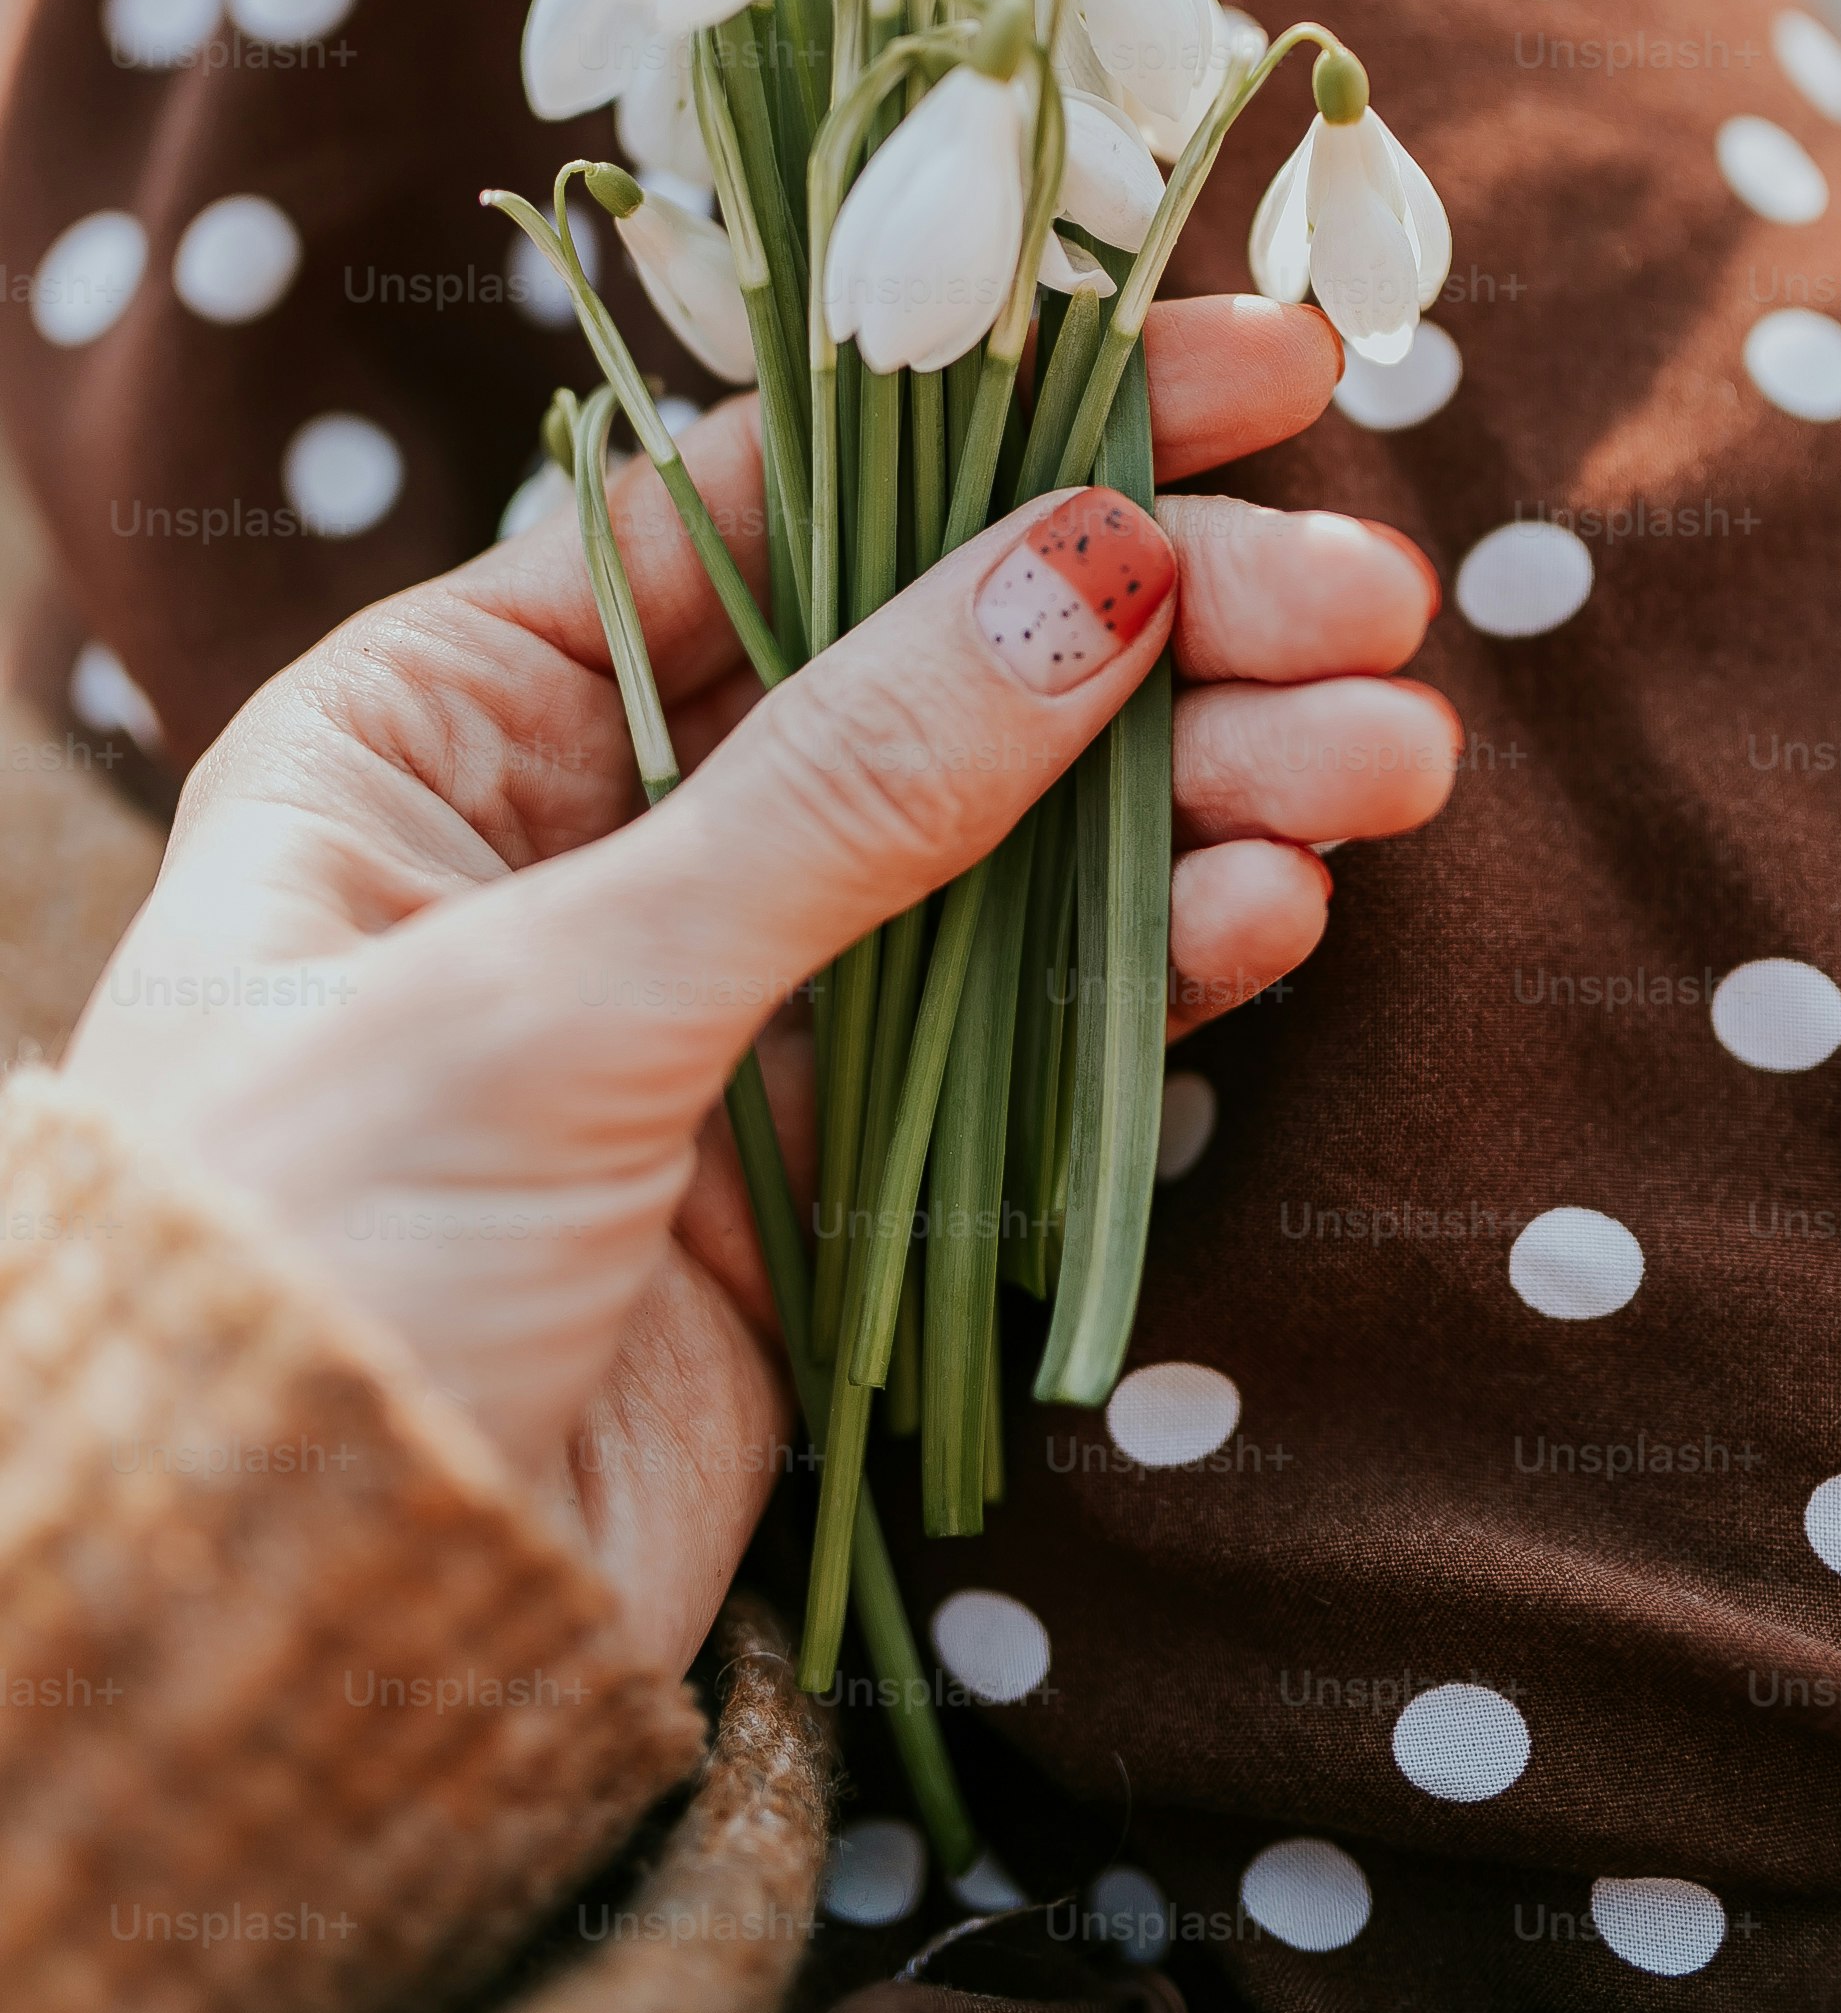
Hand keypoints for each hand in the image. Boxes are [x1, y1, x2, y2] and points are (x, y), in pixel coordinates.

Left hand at [66, 298, 1455, 1665]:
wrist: (280, 1640)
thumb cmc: (308, 1255)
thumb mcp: (562, 984)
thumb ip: (845, 790)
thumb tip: (1095, 569)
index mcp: (457, 713)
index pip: (769, 498)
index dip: (1006, 419)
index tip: (1245, 372)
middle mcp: (601, 821)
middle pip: (927, 659)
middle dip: (1156, 620)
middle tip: (1371, 603)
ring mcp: (729, 985)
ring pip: (1011, 835)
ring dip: (1204, 789)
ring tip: (1387, 756)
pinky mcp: (827, 1152)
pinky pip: (1023, 1017)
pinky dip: (1152, 962)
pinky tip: (1274, 908)